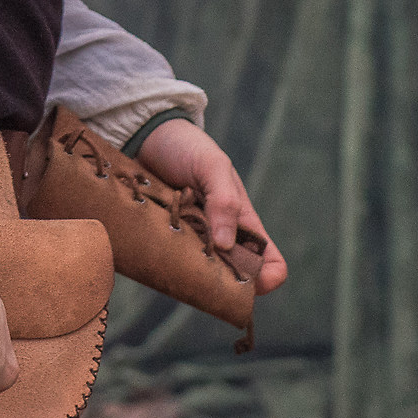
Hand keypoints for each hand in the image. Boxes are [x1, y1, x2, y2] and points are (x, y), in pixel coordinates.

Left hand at [136, 118, 289, 295]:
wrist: (147, 136)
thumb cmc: (188, 148)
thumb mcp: (212, 167)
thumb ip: (224, 201)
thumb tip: (225, 245)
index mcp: (243, 223)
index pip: (269, 263)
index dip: (265, 278)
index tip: (245, 279)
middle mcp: (220, 237)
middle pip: (232, 277)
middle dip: (222, 281)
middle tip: (200, 265)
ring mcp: (192, 240)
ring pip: (200, 274)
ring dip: (191, 270)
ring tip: (174, 250)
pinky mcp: (165, 239)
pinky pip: (170, 261)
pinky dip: (165, 260)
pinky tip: (154, 247)